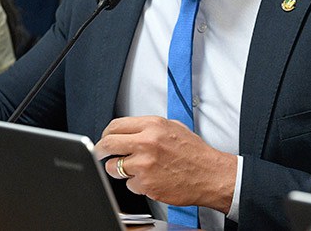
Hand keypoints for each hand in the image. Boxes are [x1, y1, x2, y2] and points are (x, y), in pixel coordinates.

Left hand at [94, 116, 236, 213]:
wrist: (209, 174)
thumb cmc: (195, 153)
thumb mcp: (174, 127)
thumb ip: (150, 127)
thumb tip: (131, 129)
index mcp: (152, 126)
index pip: (115, 126)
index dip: (106, 134)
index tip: (104, 139)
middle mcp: (146, 143)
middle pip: (108, 144)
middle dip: (101, 151)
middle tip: (101, 154)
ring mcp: (144, 164)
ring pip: (114, 167)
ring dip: (118, 169)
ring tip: (133, 169)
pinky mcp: (146, 183)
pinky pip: (129, 184)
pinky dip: (136, 184)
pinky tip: (150, 179)